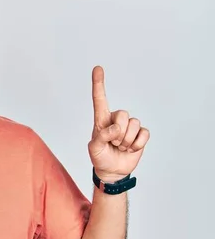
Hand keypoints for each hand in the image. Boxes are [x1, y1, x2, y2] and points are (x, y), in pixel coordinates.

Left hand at [88, 66, 149, 182]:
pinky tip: (130, 149)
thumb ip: (101, 137)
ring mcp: (129, 127)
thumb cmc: (100, 157)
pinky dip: (137, 144)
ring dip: (127, 140)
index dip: (98, 83)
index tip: (97, 68)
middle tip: (113, 143)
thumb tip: (115, 129)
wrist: (112, 171)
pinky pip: (144, 133)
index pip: (100, 99)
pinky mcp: (140, 134)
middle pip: (123, 114)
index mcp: (101, 120)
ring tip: (120, 147)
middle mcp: (116, 120)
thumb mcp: (94, 148)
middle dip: (118, 132)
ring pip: (134, 124)